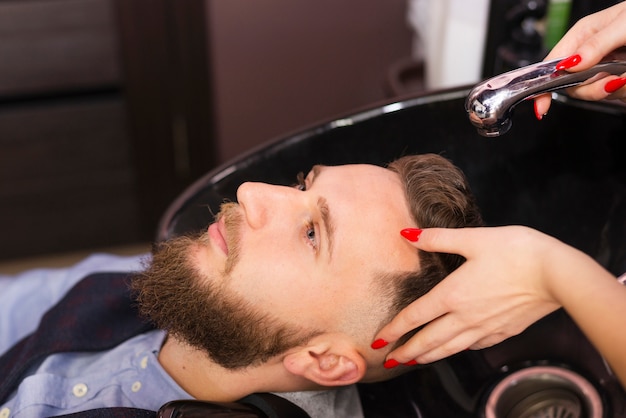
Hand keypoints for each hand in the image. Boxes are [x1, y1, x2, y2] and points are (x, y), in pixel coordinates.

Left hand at [373, 226, 560, 364]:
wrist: (556, 273)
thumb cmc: (515, 252)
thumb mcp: (472, 238)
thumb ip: (437, 238)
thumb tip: (408, 233)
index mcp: (452, 295)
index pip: (415, 317)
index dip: (394, 330)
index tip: (379, 341)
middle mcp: (465, 317)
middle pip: (429, 340)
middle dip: (407, 352)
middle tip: (391, 360)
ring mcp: (486, 328)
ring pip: (450, 348)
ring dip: (429, 356)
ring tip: (415, 361)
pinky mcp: (504, 331)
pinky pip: (475, 346)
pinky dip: (458, 350)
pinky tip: (456, 349)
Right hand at [534, 1, 625, 117]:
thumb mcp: (623, 24)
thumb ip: (596, 44)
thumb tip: (570, 64)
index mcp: (584, 36)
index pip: (553, 64)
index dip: (543, 86)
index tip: (541, 107)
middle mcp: (591, 55)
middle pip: (573, 86)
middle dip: (591, 89)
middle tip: (612, 80)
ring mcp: (607, 69)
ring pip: (596, 93)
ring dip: (614, 88)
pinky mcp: (620, 80)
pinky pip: (617, 95)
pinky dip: (625, 90)